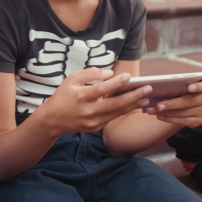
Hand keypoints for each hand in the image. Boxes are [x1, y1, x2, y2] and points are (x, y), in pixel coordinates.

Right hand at [37, 68, 151, 133]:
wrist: (53, 119)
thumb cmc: (63, 95)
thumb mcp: (72, 79)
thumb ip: (91, 73)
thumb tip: (110, 74)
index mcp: (81, 96)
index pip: (102, 89)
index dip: (116, 83)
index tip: (129, 76)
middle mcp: (88, 111)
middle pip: (115, 104)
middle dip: (133, 96)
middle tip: (148, 88)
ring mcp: (93, 121)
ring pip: (117, 113)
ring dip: (132, 105)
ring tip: (145, 97)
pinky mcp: (95, 128)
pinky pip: (112, 117)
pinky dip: (123, 111)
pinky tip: (133, 104)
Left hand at [146, 79, 201, 127]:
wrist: (181, 104)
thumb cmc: (178, 90)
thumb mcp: (179, 85)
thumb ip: (176, 84)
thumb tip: (159, 86)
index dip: (200, 86)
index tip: (189, 87)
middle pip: (190, 101)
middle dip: (172, 104)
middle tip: (158, 105)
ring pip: (184, 112)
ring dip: (167, 113)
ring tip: (154, 111)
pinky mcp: (198, 121)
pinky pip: (183, 121)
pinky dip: (170, 119)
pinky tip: (160, 117)